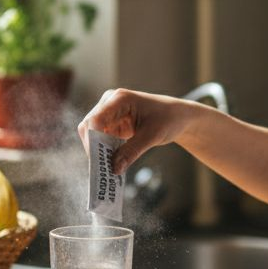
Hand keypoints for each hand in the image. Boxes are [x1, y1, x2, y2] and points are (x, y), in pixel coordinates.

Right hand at [77, 89, 194, 173]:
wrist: (178, 116)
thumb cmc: (168, 119)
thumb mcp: (152, 136)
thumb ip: (132, 151)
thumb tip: (114, 169)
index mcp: (119, 99)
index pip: (96, 119)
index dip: (93, 140)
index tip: (99, 160)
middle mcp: (110, 103)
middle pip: (89, 127)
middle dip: (94, 148)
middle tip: (101, 169)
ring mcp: (109, 113)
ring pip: (92, 135)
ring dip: (98, 151)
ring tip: (107, 168)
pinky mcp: (112, 124)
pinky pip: (101, 140)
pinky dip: (104, 152)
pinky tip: (112, 163)